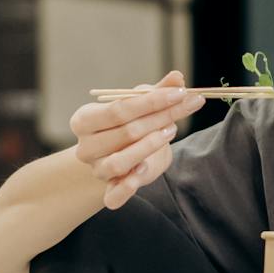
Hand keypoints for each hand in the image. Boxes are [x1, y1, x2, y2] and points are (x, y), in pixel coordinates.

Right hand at [69, 71, 205, 209]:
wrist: (123, 157)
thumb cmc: (129, 125)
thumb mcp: (142, 106)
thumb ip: (158, 91)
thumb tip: (178, 76)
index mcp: (85, 120)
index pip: (119, 109)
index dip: (152, 101)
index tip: (180, 92)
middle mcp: (86, 146)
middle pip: (125, 132)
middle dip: (161, 117)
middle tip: (188, 105)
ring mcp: (97, 170)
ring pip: (120, 161)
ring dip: (150, 145)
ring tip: (171, 131)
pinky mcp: (109, 191)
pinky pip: (114, 196)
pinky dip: (127, 188)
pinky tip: (144, 172)